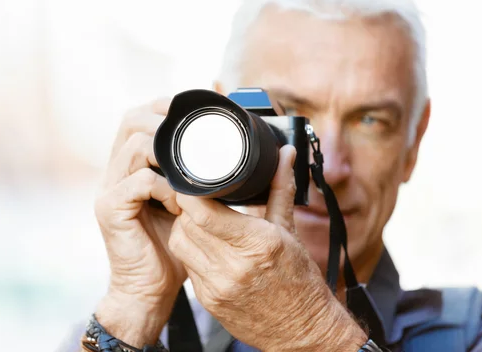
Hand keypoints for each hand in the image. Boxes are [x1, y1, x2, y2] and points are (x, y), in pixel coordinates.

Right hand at [93, 98, 186, 345]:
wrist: (150, 289)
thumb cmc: (173, 246)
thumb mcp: (186, 202)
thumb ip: (193, 176)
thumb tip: (223, 150)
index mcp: (130, 165)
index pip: (139, 117)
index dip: (163, 105)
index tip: (195, 109)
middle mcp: (114, 170)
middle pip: (130, 120)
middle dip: (165, 119)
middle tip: (195, 133)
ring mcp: (108, 188)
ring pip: (136, 146)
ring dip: (170, 154)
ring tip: (191, 177)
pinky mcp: (109, 209)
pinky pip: (139, 181)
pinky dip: (166, 186)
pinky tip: (180, 203)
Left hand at [168, 145, 367, 350]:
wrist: (301, 329)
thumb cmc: (299, 279)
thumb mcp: (289, 230)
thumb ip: (281, 188)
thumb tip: (285, 153)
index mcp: (257, 243)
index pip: (203, 212)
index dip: (191, 194)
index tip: (193, 183)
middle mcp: (234, 266)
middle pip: (187, 224)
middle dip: (189, 208)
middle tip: (200, 201)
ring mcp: (217, 286)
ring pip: (180, 243)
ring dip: (185, 228)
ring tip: (201, 222)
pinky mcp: (208, 300)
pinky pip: (187, 266)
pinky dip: (191, 252)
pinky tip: (206, 247)